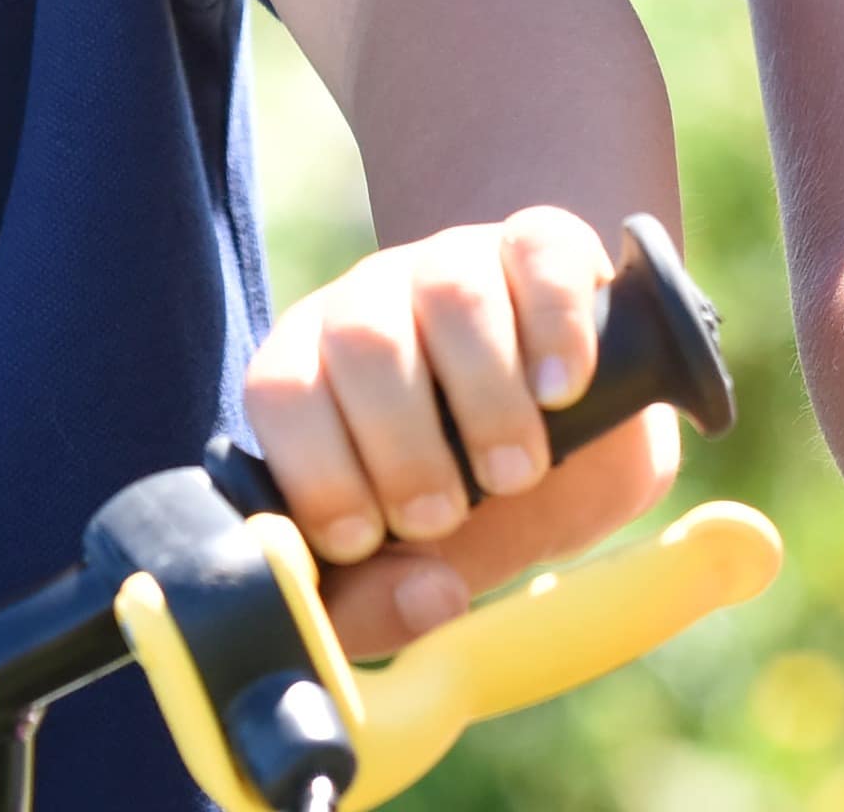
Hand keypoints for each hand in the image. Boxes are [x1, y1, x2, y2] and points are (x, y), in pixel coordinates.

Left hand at [241, 207, 677, 652]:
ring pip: (450, 290)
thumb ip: (379, 602)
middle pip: (363, 339)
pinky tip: (562, 391)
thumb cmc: (464, 493)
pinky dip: (554, 326)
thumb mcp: (413, 562)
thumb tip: (426, 596)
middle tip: (446, 513)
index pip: (280, 390)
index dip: (316, 470)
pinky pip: (539, 252)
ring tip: (515, 470)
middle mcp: (375, 299)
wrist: (563, 421)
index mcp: (316, 368)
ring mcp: (456, 258)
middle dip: (403, 446)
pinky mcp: (539, 241)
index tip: (365, 537)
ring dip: (485, 396)